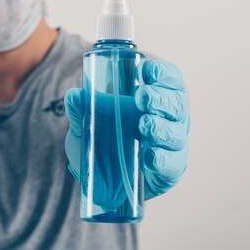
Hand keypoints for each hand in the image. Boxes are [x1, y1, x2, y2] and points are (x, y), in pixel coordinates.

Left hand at [64, 59, 189, 199]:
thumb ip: (81, 109)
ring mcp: (172, 144)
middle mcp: (171, 118)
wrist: (105, 180)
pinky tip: (149, 157)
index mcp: (157, 96)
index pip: (169, 78)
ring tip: (144, 126)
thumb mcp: (89, 122)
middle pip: (176, 103)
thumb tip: (74, 95)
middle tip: (141, 97)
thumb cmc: (106, 139)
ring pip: (176, 133)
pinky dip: (161, 159)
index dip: (162, 72)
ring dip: (161, 128)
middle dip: (160, 98)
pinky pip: (172, 164)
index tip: (144, 70)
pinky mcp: (170, 170)